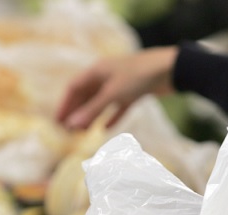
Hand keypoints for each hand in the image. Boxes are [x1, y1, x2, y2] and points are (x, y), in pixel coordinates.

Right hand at [56, 46, 178, 128]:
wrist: (170, 69)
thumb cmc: (139, 76)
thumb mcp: (113, 94)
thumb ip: (92, 110)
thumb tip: (72, 125)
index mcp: (97, 70)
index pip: (74, 87)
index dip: (65, 105)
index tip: (58, 122)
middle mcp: (106, 75)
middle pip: (86, 95)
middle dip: (77, 113)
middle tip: (68, 131)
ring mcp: (121, 84)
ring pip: (101, 102)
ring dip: (92, 116)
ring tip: (83, 132)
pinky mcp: (134, 92)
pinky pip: (118, 106)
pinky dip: (112, 117)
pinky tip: (106, 129)